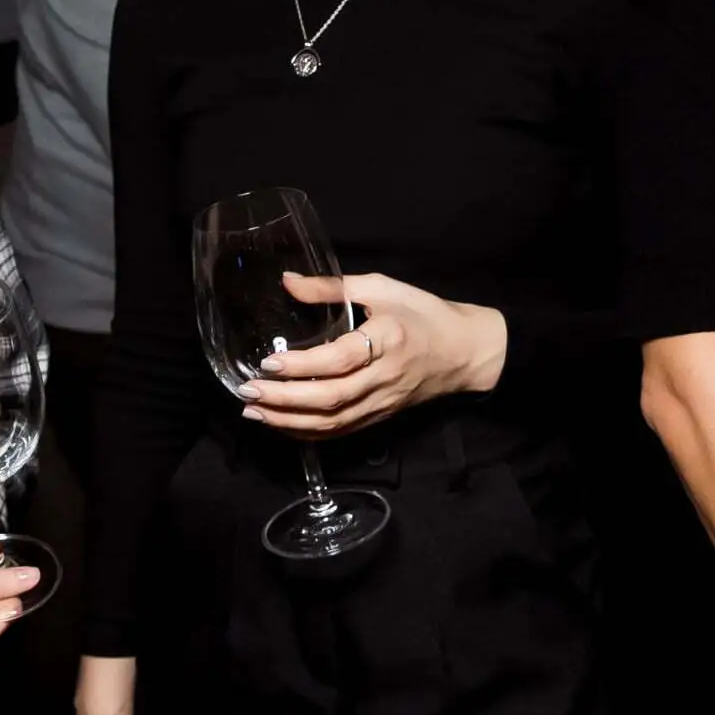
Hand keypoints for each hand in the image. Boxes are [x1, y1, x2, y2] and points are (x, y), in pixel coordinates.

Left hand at [238, 272, 506, 437]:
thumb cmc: (423, 313)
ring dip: (289, 421)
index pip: (340, 360)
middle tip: (248, 391)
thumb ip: (332, 286)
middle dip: (284, 399)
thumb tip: (287, 282)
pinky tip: (282, 425)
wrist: (466, 351)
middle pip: (331, 398)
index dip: (302, 366)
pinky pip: (341, 431)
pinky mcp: (380, 417)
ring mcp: (382, 402)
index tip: (268, 361)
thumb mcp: (382, 287)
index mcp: (387, 340)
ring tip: (254, 412)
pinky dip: (308, 432)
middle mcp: (384, 377)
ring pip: (332, 422)